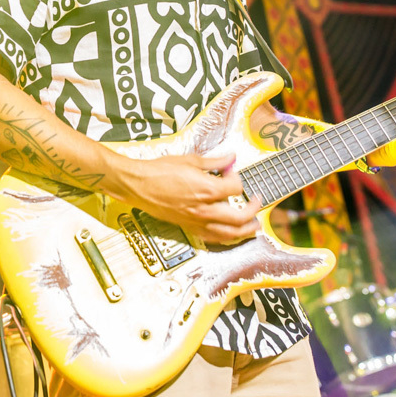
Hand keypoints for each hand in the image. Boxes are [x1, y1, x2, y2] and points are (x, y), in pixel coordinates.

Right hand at [118, 153, 260, 244]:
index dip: (237, 178)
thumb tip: (231, 158)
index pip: (236, 188)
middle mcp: (205, 209)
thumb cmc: (160, 171)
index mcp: (207, 190)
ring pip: (230, 234)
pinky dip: (227, 238)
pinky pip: (214, 238)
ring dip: (246, 231)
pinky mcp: (189, 228)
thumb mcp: (190, 160)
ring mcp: (197, 221)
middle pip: (240, 217)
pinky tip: (231, 234)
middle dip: (253, 209)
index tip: (232, 172)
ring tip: (254, 226)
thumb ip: (215, 161)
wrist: (139, 185)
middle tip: (257, 201)